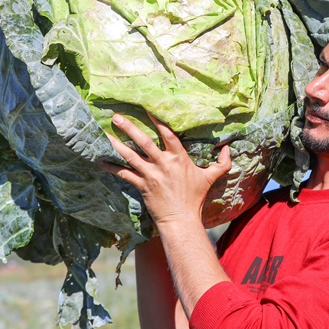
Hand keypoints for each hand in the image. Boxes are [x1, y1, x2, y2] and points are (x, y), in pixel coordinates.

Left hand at [98, 113, 231, 227]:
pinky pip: (124, 174)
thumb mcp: (211, 178)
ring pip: (130, 156)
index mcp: (179, 158)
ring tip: (103, 133)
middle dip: (129, 128)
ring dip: (116, 144)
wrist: (181, 219)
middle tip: (117, 116)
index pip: (168, 134)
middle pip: (144, 142)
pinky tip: (99, 161)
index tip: (147, 108)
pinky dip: (111, 167)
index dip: (158, 121)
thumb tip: (228, 148)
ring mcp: (151, 175)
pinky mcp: (142, 186)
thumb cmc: (195, 198)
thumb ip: (221, 163)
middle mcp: (163, 163)